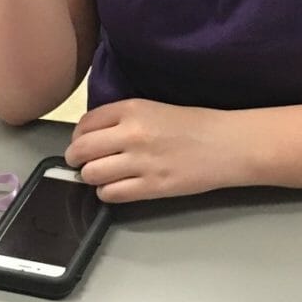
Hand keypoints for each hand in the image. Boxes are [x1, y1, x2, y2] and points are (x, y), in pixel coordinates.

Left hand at [66, 99, 241, 202]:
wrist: (226, 144)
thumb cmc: (193, 124)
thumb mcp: (154, 107)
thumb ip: (122, 118)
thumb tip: (91, 134)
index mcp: (132, 108)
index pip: (85, 123)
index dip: (78, 136)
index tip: (82, 142)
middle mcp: (132, 133)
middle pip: (82, 150)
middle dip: (76, 158)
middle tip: (81, 163)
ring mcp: (141, 162)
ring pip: (91, 174)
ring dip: (91, 177)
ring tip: (101, 176)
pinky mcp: (151, 187)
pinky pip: (111, 194)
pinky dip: (107, 193)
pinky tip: (117, 187)